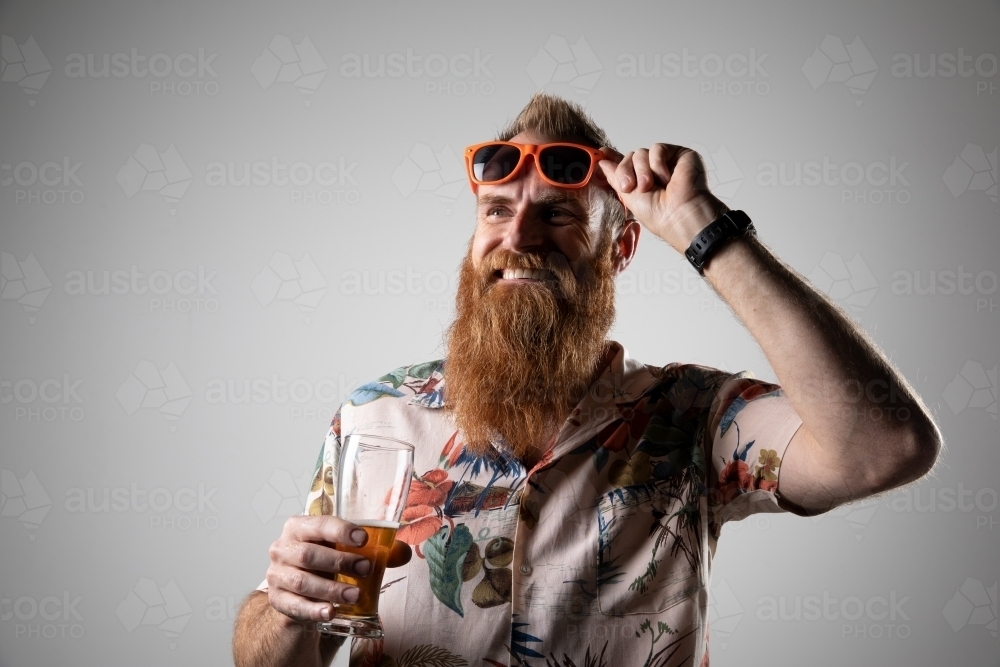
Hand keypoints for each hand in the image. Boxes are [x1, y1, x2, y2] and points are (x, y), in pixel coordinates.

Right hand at [265, 515, 411, 623]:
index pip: (319, 524)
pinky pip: (294, 606)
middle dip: (340, 562)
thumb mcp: (346, 555)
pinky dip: (313, 610)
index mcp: (300, 528)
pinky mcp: (277, 600)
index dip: (341, 530)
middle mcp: (283, 548)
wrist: (299, 598)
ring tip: (355, 596)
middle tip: (365, 569)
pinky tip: (330, 613)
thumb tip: (404, 553)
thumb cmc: (324, 568)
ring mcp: (276, 575)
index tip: (363, 538)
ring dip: (331, 589)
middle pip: (309, 554)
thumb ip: (376, 552)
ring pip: (302, 581)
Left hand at [598, 144, 727, 252]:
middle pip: (630, 157)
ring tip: (650, 186)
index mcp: (641, 181)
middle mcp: (653, 171)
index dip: (612, 158)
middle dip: (626, 171)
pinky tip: (665, 178)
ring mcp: (666, 163)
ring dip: (642, 170)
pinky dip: (657, 164)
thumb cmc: (659, 214)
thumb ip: (615, 177)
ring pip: (641, 153)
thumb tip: (602, 161)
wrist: (680, 216)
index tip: (601, 153)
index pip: (626, 165)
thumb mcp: (628, 196)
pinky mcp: (679, 155)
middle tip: (630, 187)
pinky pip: (657, 149)